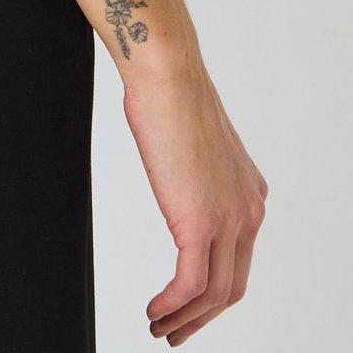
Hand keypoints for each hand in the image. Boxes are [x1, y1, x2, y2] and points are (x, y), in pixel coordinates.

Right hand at [123, 67, 267, 344]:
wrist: (168, 76)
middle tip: (174, 332)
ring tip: (158, 327)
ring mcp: (228, 220)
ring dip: (184, 319)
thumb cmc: (170, 95)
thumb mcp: (193, 146)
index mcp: (249, 194)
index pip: (238, 259)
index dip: (213, 291)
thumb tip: (178, 181)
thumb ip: (196, 174)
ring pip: (213, 294)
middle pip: (231, 286)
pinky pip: (190, 285)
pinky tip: (153, 311)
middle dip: (201, 317)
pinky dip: (172, 306)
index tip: (187, 304)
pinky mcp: (200, 223)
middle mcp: (248, 211)